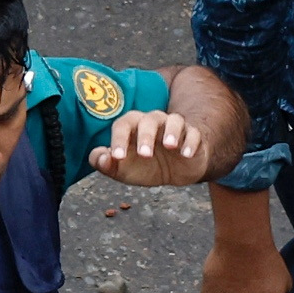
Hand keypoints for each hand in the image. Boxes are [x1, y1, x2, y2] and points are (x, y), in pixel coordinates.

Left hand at [89, 108, 225, 190]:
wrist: (175, 173)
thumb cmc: (144, 166)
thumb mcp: (124, 170)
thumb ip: (106, 164)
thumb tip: (99, 158)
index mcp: (133, 127)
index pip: (123, 124)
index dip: (119, 139)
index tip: (117, 157)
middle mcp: (154, 122)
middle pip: (149, 119)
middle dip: (146, 136)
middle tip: (144, 155)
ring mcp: (174, 128)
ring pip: (174, 120)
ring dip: (171, 131)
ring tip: (169, 146)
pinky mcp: (193, 136)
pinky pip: (194, 133)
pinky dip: (190, 142)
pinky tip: (186, 154)